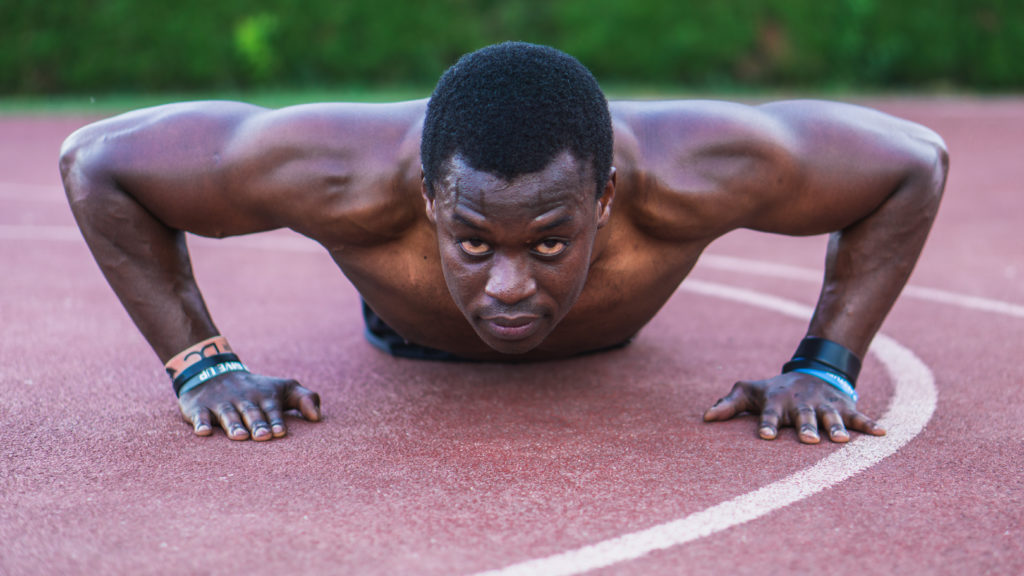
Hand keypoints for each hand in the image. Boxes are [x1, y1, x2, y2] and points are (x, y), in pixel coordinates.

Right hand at [178, 371, 320, 440]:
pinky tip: (203, 432)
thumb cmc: (256, 389)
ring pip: (228, 414)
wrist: (212, 371)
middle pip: (251, 412)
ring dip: (233, 425)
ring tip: (240, 436)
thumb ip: (304, 399)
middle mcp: (243, 400)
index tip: (280, 432)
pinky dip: (200, 423)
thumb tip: (318, 418)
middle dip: (257, 423)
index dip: (276, 420)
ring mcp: (221, 403)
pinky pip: (199, 415)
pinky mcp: (199, 407)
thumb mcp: (282, 388)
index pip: (272, 409)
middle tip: (263, 436)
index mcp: (265, 397)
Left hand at [702, 372, 884, 443]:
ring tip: (842, 441)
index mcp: (777, 403)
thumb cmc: (774, 391)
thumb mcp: (750, 392)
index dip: (768, 425)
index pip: (770, 415)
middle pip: (804, 417)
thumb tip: (705, 417)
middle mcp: (802, 404)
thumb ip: (728, 405)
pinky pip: (858, 417)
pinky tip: (882, 434)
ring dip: (836, 428)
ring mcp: (825, 406)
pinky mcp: (844, 408)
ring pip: (831, 418)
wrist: (810, 372)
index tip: (766, 436)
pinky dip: (870, 425)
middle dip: (807, 427)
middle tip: (809, 439)